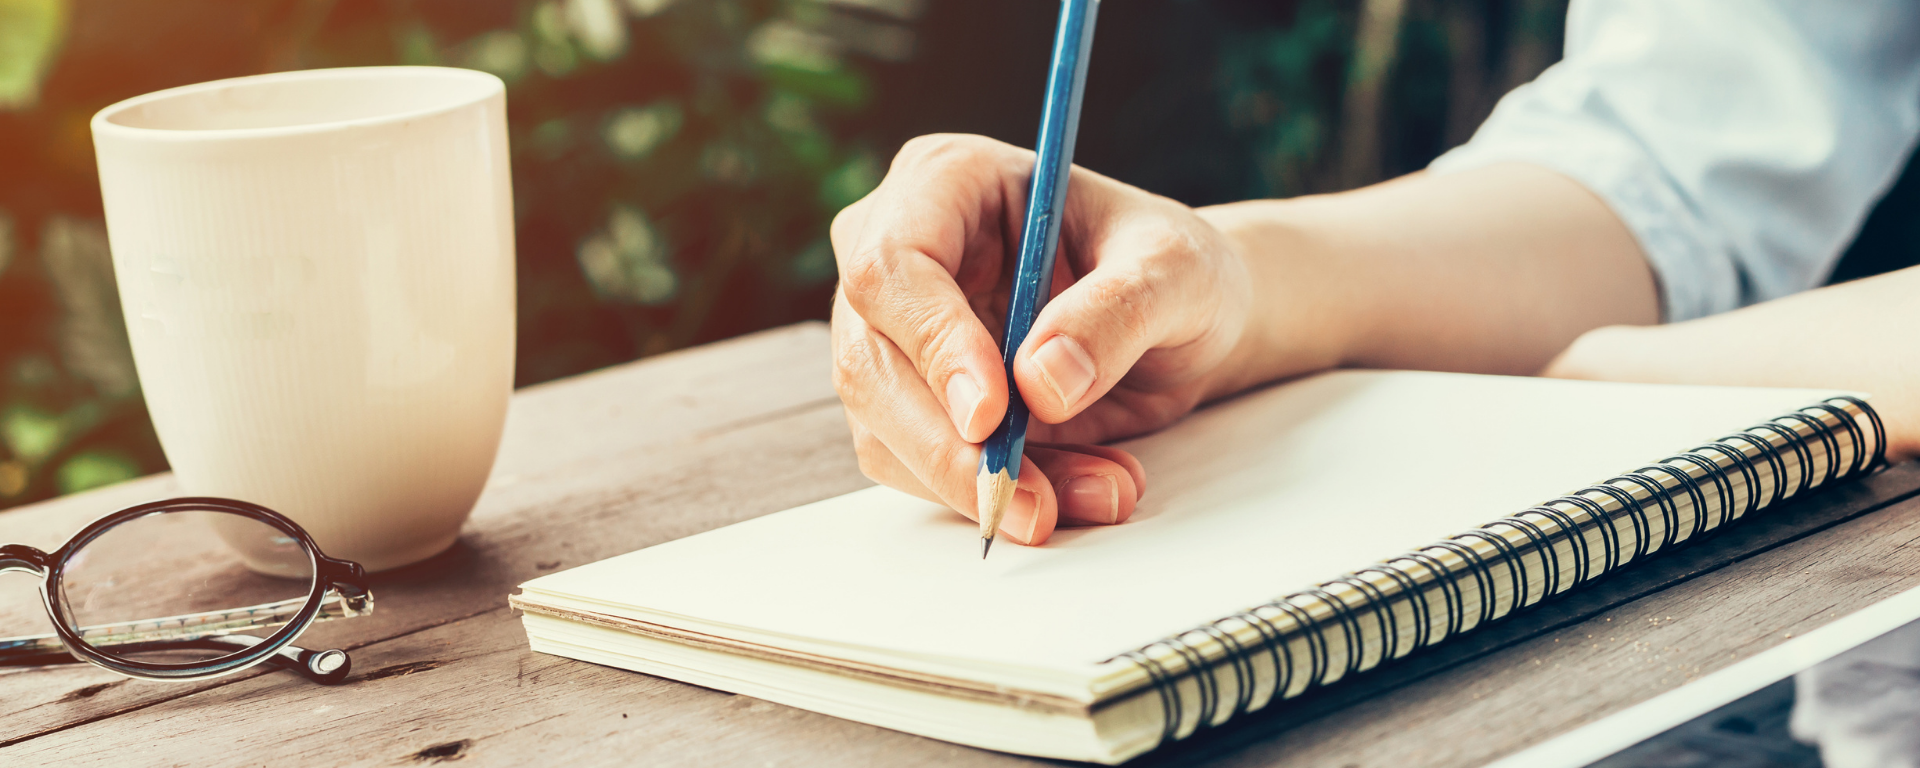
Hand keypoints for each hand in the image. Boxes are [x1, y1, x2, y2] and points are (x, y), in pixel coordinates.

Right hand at [830, 134, 1254, 544]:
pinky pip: (922, 472)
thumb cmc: (1170, 266)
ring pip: (887, 433)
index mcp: (945, 181)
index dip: (933, 344)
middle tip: (1033, 501)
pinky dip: (997, 497)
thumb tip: (1040, 382)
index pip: (892, 266)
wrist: (1181, 321)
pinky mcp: (911, 405)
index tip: (992, 413)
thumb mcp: (1175, 269)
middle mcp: (898, 255)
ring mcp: (895, 335)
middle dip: (952, 448)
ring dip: (987, 484)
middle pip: (871, 363)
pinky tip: (1076, 492)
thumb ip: (1117, 310)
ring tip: (1100, 489)